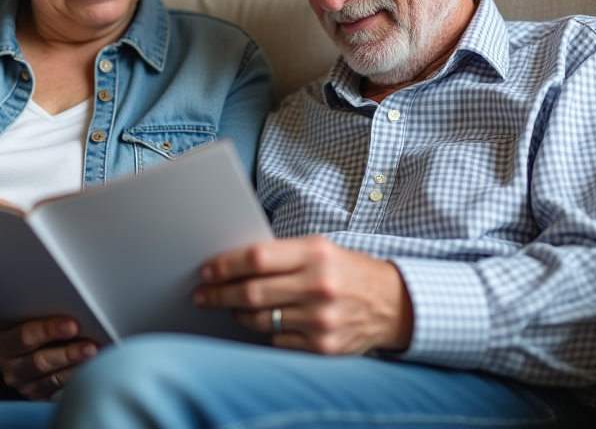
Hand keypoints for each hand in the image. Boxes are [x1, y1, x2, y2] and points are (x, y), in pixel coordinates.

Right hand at [0, 317, 97, 399]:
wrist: (24, 357)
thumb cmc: (32, 335)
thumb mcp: (29, 324)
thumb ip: (45, 321)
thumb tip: (76, 315)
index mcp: (4, 347)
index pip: (24, 337)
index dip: (48, 330)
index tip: (72, 325)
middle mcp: (12, 370)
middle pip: (39, 362)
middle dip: (68, 353)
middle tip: (90, 346)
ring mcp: (26, 388)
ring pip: (53, 380)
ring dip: (77, 369)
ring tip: (96, 359)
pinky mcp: (41, 400)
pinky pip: (61, 394)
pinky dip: (77, 383)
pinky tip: (91, 374)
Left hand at [193, 235, 413, 355]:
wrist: (392, 304)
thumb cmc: (346, 271)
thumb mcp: (320, 250)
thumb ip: (281, 254)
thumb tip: (231, 263)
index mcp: (316, 254)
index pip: (257, 258)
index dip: (225, 265)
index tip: (207, 271)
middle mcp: (319, 287)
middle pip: (251, 292)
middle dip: (219, 293)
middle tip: (203, 294)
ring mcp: (322, 320)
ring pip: (259, 319)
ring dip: (237, 313)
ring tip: (231, 306)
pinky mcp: (323, 347)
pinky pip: (276, 340)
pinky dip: (265, 330)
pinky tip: (265, 321)